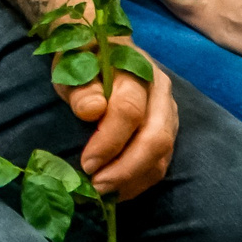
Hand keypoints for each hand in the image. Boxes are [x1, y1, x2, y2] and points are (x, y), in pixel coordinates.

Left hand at [60, 46, 175, 199]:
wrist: (102, 49)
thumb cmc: (83, 60)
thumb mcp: (72, 66)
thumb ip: (80, 87)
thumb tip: (92, 110)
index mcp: (136, 72)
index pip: (129, 110)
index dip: (109, 141)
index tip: (86, 163)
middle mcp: (160, 94)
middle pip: (156, 138)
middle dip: (126, 169)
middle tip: (96, 186)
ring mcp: (168, 115)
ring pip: (162, 156)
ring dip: (133, 180)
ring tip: (103, 193)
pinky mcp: (167, 133)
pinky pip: (160, 163)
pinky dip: (139, 181)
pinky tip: (117, 190)